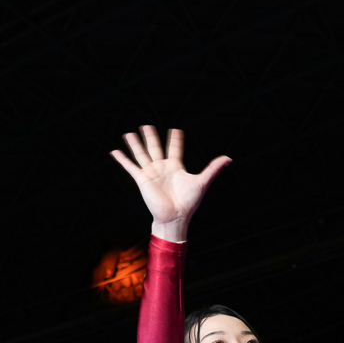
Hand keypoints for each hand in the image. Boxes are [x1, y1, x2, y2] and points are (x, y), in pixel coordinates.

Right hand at [110, 126, 230, 242]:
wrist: (175, 217)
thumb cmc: (189, 202)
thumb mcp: (202, 181)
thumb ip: (213, 168)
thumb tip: (228, 158)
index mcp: (175, 167)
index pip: (175, 149)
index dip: (175, 139)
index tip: (176, 130)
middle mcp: (162, 168)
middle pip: (155, 148)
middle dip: (151, 137)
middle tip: (146, 125)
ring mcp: (151, 173)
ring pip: (141, 154)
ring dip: (135, 144)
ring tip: (129, 133)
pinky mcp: (142, 180)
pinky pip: (130, 167)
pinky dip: (122, 160)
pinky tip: (115, 151)